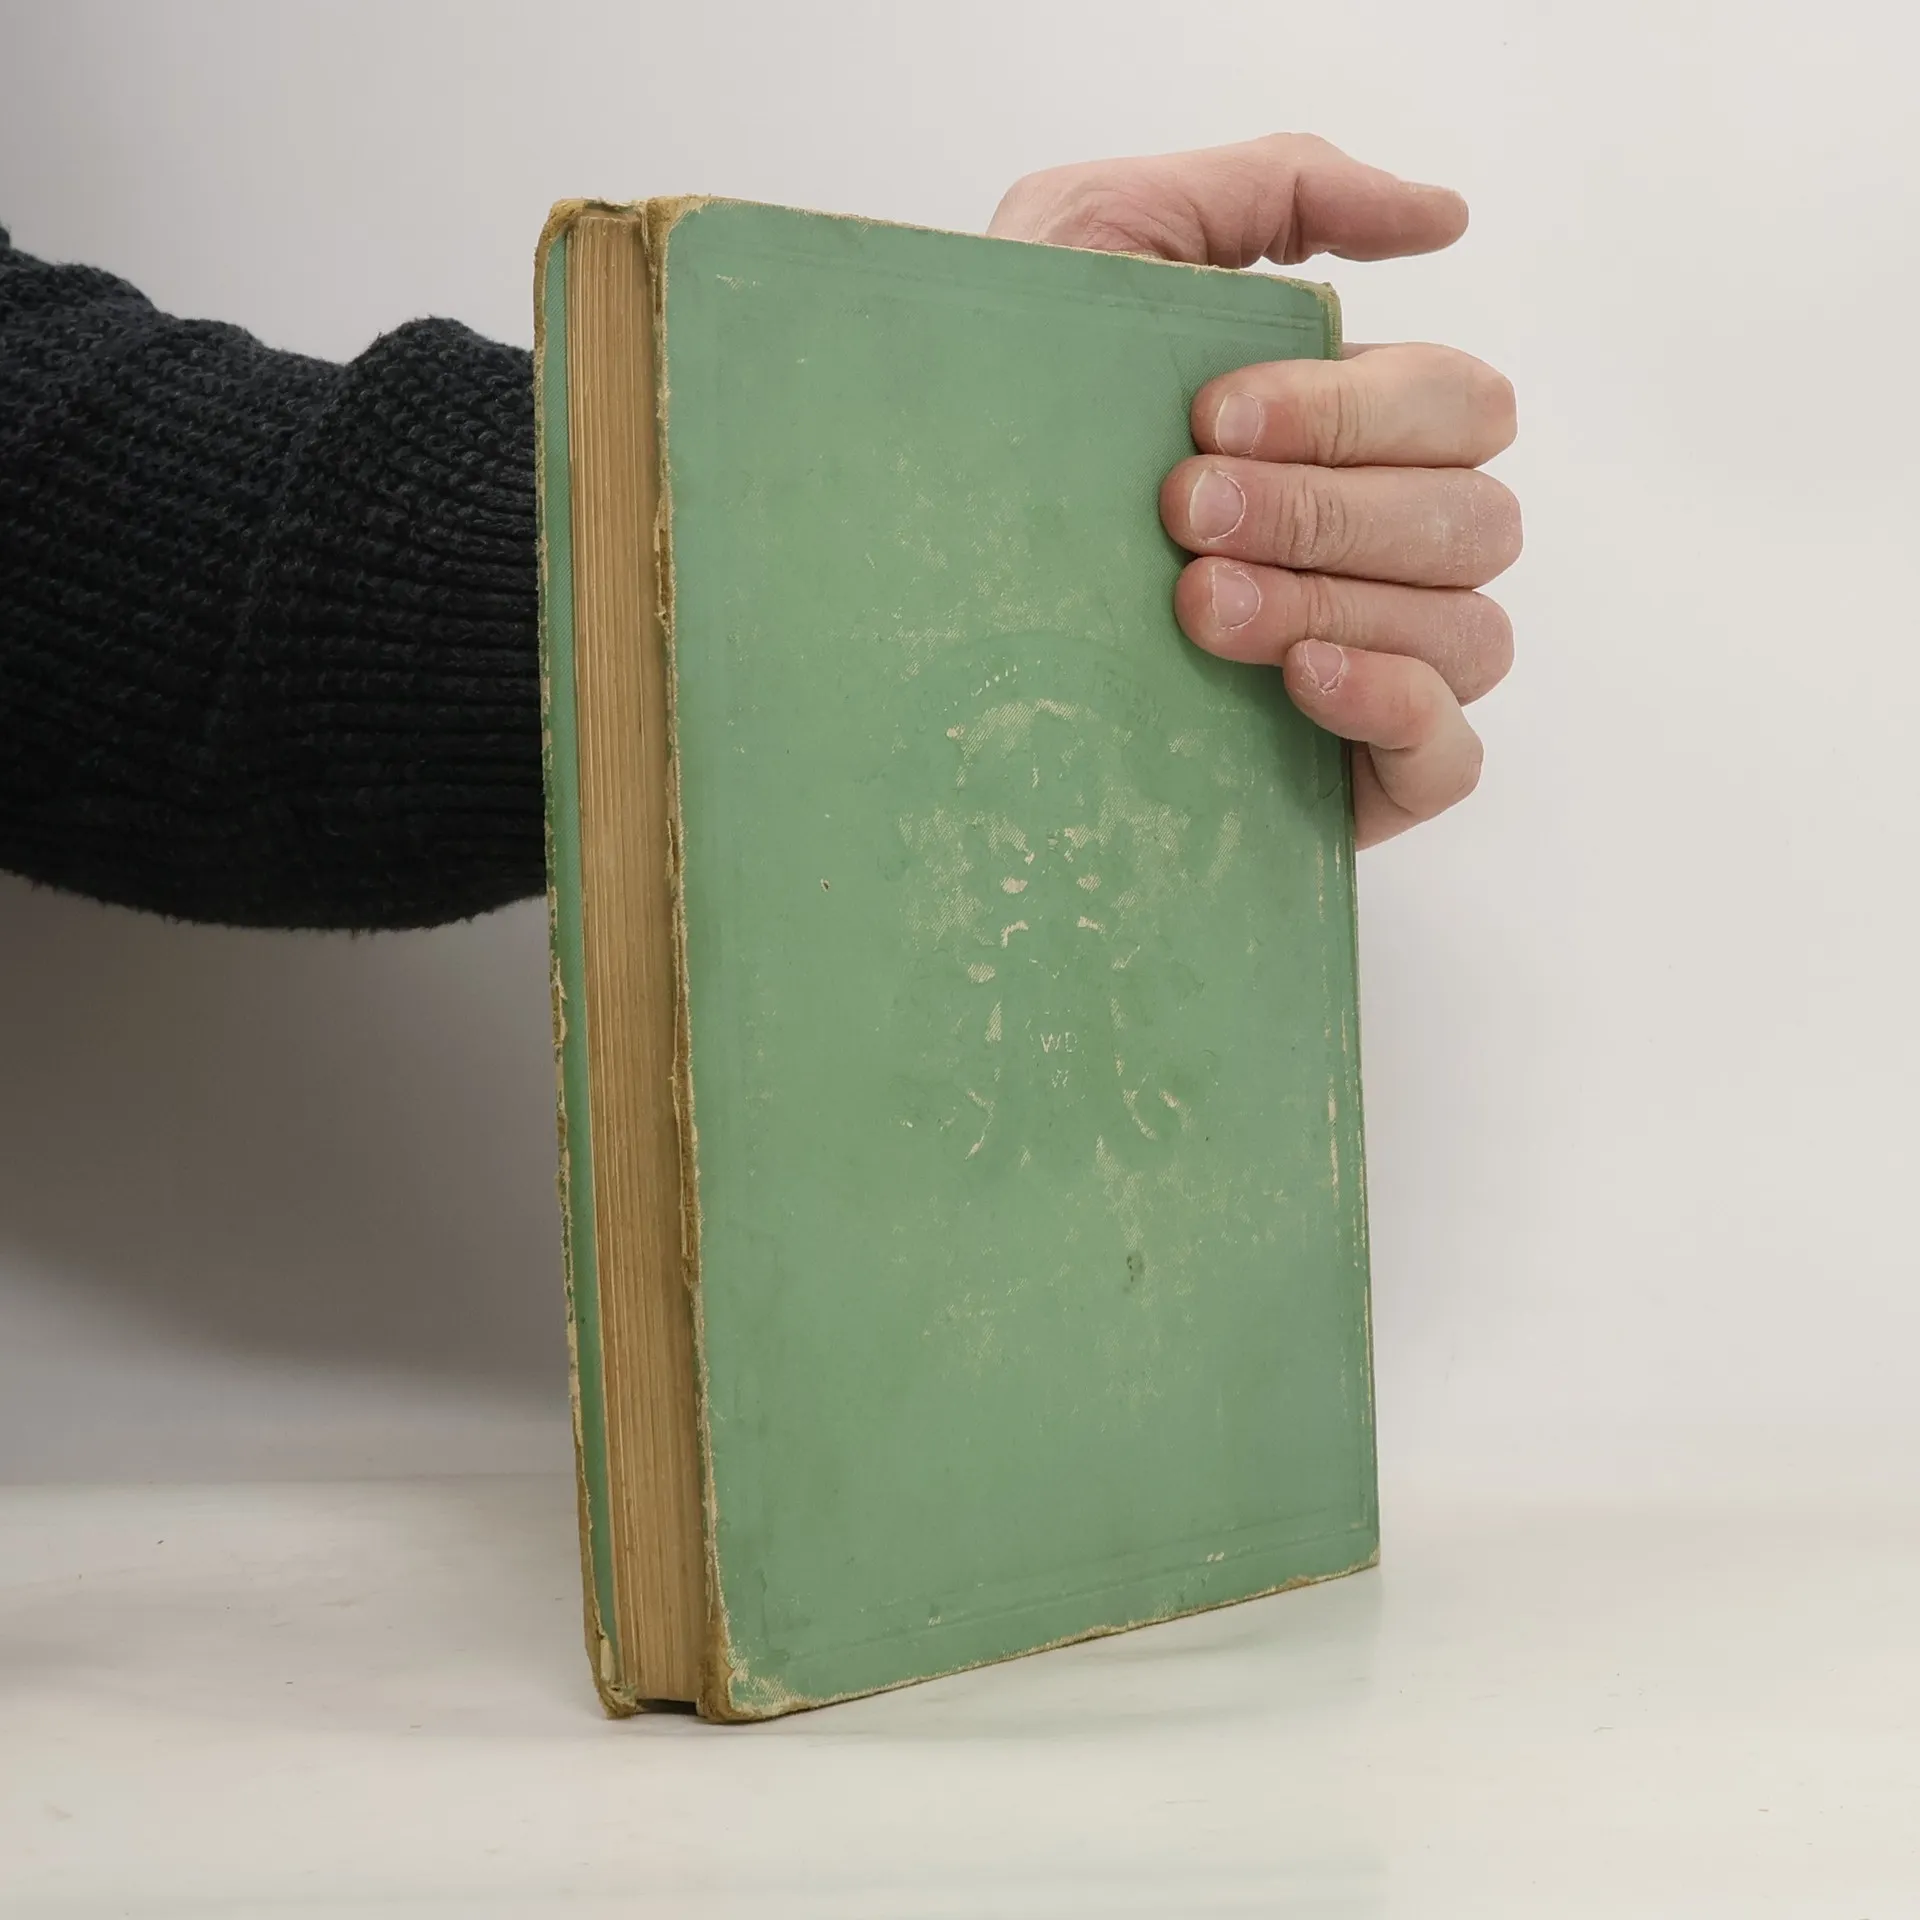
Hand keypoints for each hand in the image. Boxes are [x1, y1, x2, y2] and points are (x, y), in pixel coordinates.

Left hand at [989, 134, 1518, 845]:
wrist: (892, 567)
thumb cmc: (993, 399)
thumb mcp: (1103, 240)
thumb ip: (1273, 188)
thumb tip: (1444, 220)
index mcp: (1348, 436)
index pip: (1457, 407)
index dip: (1356, 410)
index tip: (1208, 420)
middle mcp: (1378, 551)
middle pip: (1472, 517)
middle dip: (1327, 509)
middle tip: (1181, 515)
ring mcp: (1375, 667)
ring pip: (1471, 629)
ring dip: (1340, 602)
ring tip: (1196, 604)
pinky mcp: (1349, 778)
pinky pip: (1449, 755)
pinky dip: (1396, 704)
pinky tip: (1296, 677)